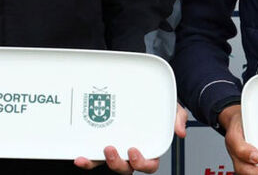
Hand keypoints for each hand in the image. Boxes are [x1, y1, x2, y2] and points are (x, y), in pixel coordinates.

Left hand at [74, 104, 188, 173]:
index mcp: (149, 148)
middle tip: (110, 149)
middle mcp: (130, 152)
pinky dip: (86, 157)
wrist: (145, 91)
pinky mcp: (101, 141)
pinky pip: (93, 154)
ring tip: (88, 155)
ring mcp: (115, 148)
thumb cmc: (159, 105)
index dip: (141, 162)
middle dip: (116, 163)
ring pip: (106, 164)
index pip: (148, 165)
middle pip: (125, 168)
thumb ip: (177, 117)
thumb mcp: (172, 107)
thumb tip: (180, 131)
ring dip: (96, 162)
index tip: (133, 151)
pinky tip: (78, 154)